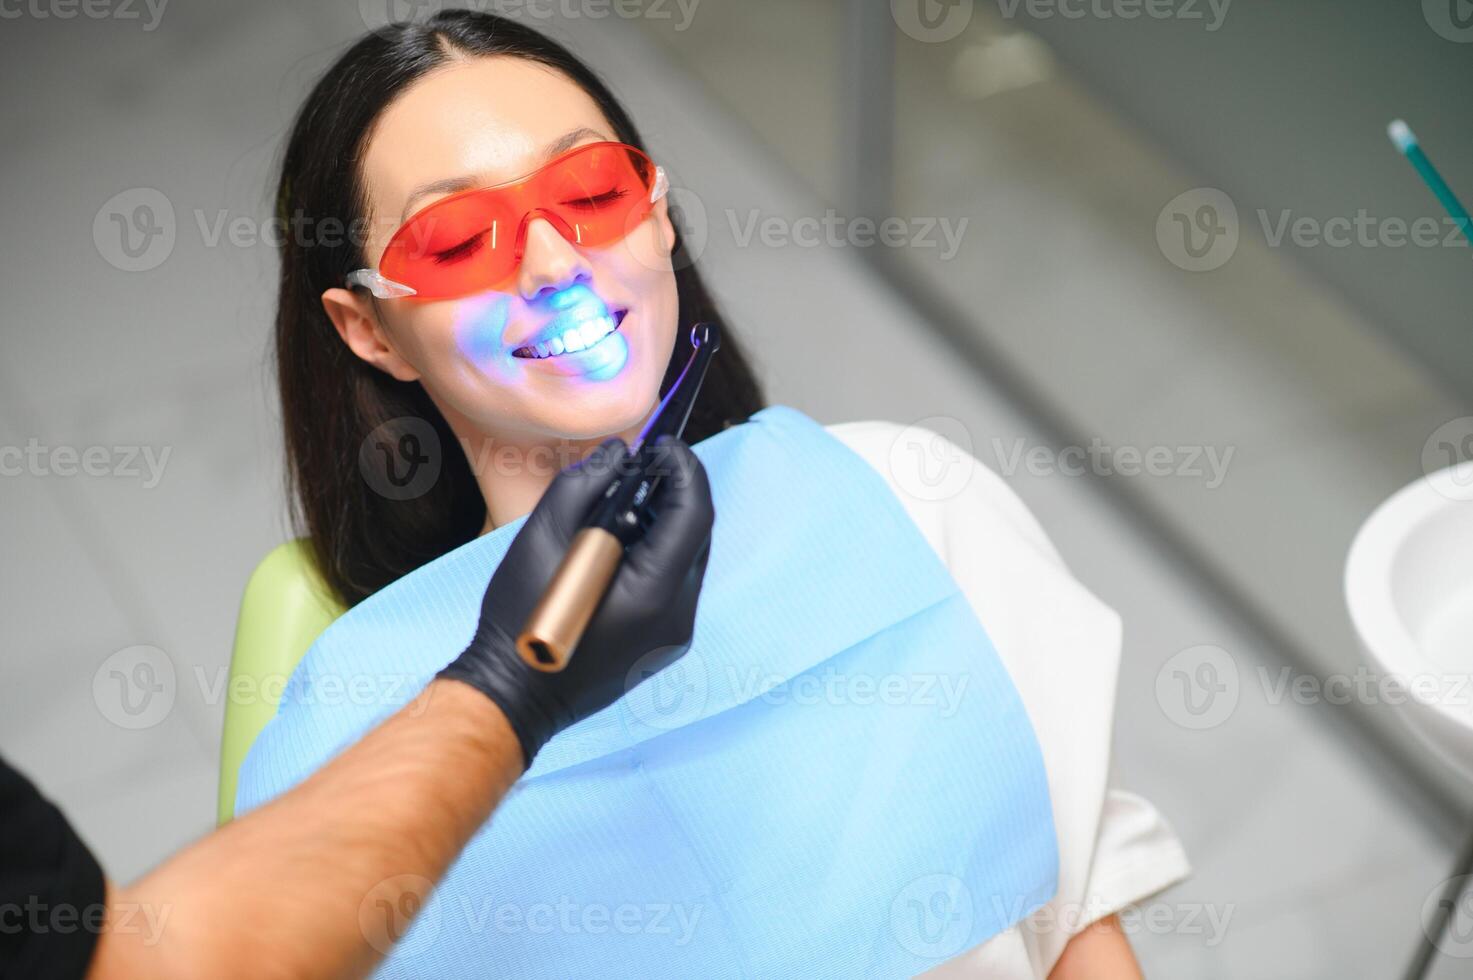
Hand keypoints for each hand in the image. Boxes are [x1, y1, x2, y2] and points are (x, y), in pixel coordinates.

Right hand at [437, 435, 714, 769]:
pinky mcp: (662, 644)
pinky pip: (672, 584)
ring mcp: (673, 635)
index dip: (684, 469)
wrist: (512, 698)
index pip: (693, 514)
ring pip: (687, 559)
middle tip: (646, 462)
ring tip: (626, 500)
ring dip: (665, 522)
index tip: (663, 443)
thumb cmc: (519, 620)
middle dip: (677, 491)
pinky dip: (655, 553)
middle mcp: (676, 617)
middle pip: (697, 535)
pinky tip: (620, 542)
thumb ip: (584, 485)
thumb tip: (618, 453)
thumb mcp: (541, 538)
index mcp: (653, 591)